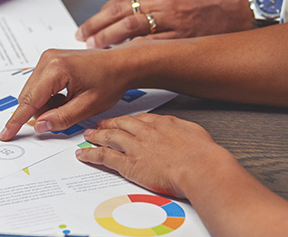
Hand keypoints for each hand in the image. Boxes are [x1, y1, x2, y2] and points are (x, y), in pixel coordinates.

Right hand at [0, 43, 140, 140]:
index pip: (29, 101)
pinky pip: (39, 84)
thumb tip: (40, 126)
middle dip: (40, 112)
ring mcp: (47, 57)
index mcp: (56, 69)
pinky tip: (67, 97)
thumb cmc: (110, 81)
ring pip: (32, 91)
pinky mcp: (50, 59)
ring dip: (45, 104)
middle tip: (62, 117)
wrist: (121, 63)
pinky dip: (48, 96)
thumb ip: (62, 118)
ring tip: (70, 103)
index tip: (5, 134)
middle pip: (28, 96)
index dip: (16, 121)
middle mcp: (48, 59)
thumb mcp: (88, 106)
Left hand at [76, 113, 227, 198]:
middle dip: (108, 124)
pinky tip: (84, 154)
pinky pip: (105, 157)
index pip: (139, 119)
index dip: (127, 120)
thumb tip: (183, 133)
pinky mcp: (129, 164)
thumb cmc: (204, 155)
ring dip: (96, 136)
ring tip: (88, 136)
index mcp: (162, 123)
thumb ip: (183, 131)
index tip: (122, 120)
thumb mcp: (195, 133)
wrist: (201, 168)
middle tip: (99, 124)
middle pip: (121, 124)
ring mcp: (136, 147)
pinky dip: (92, 154)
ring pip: (109, 137)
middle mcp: (145, 132)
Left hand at [77, 0, 257, 46]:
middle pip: (120, 11)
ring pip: (130, 27)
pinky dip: (133, 50)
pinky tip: (120, 57)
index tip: (91, 22)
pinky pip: (151, 44)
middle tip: (82, 35)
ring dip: (108, 38)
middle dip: (97, 25)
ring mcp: (173, 18)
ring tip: (94, 46)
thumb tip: (134, 7)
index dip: (103, 12)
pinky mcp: (183, 36)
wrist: (248, 6)